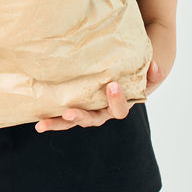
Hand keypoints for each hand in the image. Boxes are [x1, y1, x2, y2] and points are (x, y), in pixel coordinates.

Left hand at [34, 60, 164, 132]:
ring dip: (58, 123)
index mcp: (119, 106)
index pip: (119, 109)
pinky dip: (51, 115)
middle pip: (92, 120)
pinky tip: (36, 119)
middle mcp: (102, 113)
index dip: (116, 100)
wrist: (123, 73)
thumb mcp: (145, 69)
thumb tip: (155, 68)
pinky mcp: (74, 104)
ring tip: (41, 124)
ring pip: (72, 120)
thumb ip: (152, 69)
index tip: (112, 85)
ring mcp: (87, 110)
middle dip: (80, 117)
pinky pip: (62, 113)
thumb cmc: (134, 71)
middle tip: (69, 113)